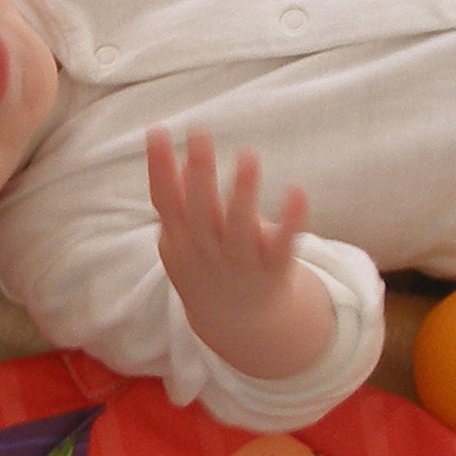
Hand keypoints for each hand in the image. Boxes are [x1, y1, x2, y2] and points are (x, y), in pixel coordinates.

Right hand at [146, 127, 336, 381]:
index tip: (157, 131)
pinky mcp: (273, 269)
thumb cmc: (206, 267)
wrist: (237, 324)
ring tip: (248, 156)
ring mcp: (239, 262)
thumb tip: (177, 160)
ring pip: (238, 227)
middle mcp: (207, 250)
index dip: (159, 168)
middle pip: (200, 211)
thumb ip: (177, 204)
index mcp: (180, 239)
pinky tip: (298, 191)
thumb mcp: (181, 240)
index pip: (165, 200)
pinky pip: (283, 246)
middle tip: (200, 134)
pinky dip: (291, 221)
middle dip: (198, 173)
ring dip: (242, 193)